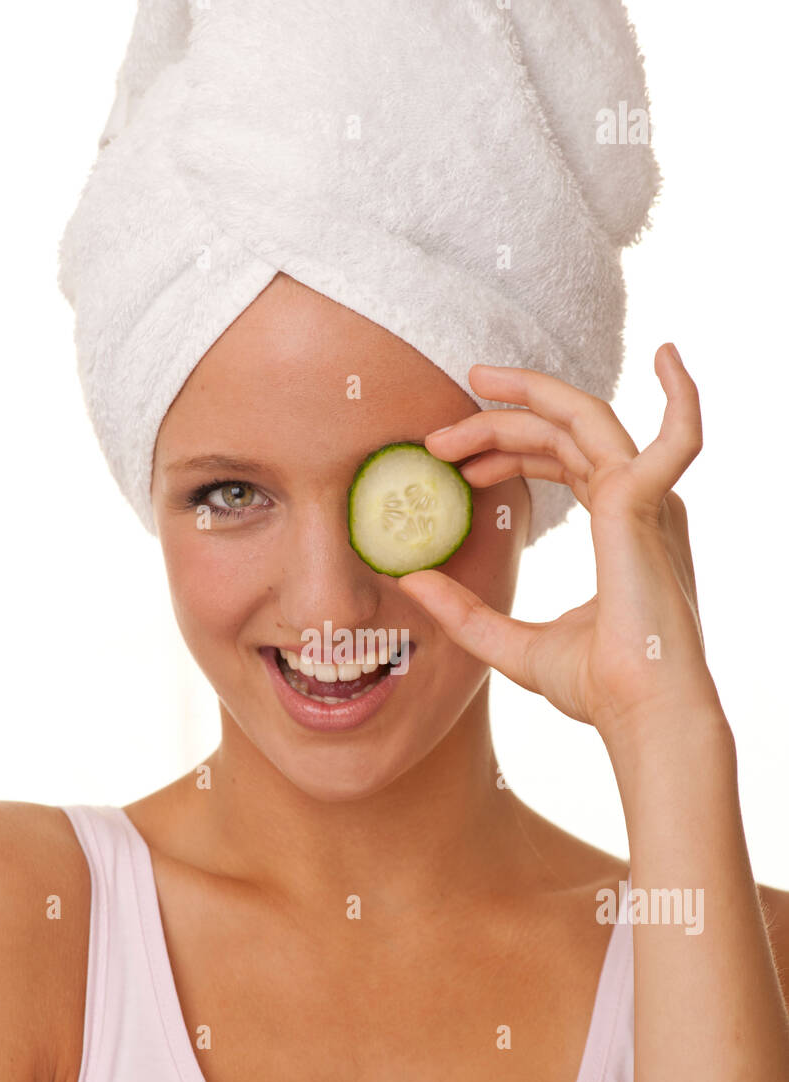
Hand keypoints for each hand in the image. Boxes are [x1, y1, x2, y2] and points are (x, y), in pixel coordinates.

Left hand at [398, 345, 722, 741]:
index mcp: (618, 529)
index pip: (562, 463)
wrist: (639, 716)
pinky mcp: (648, 506)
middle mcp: (637, 507)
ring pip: (585, 421)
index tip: (455, 465)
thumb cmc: (596, 688)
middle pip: (564, 434)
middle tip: (439, 434)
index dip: (508, 453)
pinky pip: (674, 437)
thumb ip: (462, 611)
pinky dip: (681, 396)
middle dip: (499, 423)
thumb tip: (408, 581)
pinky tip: (670, 355)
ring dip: (527, 400)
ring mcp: (646, 502)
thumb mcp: (507, 644)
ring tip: (470, 384)